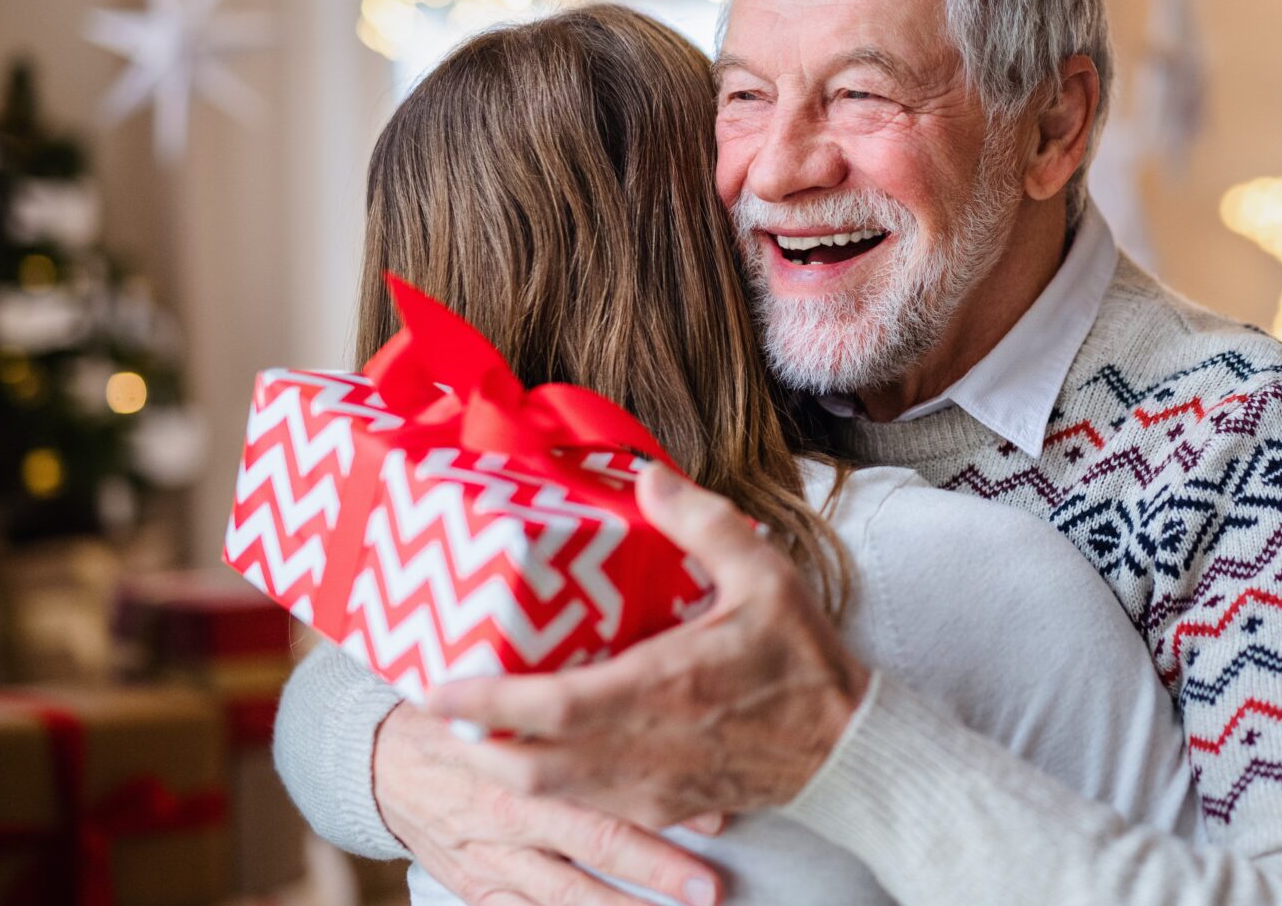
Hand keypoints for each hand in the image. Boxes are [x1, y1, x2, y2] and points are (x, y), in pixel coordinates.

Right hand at [373, 700, 723, 905]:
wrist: (381, 760)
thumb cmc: (467, 715)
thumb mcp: (512, 693)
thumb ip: (577, 700)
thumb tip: (662, 692)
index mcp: (522, 754)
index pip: (599, 780)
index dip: (659, 805)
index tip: (716, 819)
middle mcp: (510, 810)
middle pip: (593, 844)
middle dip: (655, 869)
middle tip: (709, 889)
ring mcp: (491, 857)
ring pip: (564, 894)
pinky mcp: (475, 887)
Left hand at [426, 462, 870, 828]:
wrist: (848, 748)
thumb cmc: (806, 662)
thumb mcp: (766, 576)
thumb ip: (703, 523)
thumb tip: (647, 476)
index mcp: (661, 688)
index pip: (548, 708)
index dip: (483, 704)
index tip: (434, 687)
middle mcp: (645, 746)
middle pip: (528, 766)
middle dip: (472, 744)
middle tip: (435, 709)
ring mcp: (652, 786)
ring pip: (552, 795)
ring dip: (503, 767)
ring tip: (472, 731)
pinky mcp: (665, 806)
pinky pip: (589, 805)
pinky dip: (551, 787)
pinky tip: (540, 757)